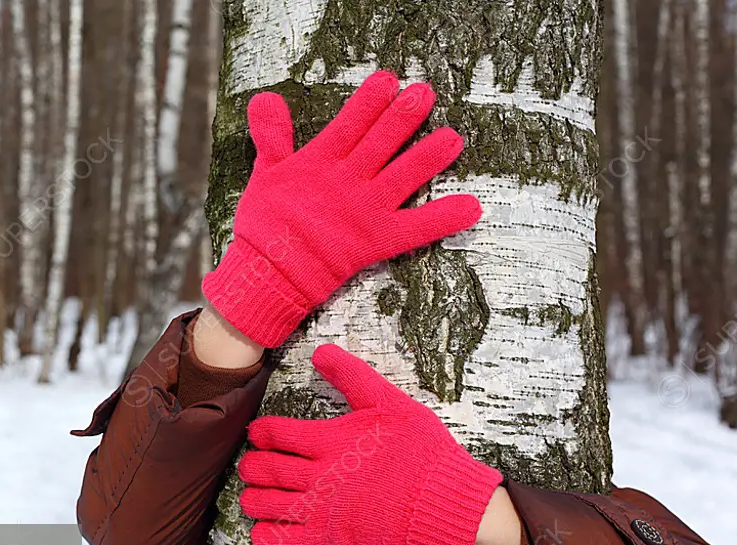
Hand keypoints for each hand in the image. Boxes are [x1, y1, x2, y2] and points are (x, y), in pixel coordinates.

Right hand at [202, 71, 482, 348]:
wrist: (268, 273)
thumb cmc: (265, 223)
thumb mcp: (265, 173)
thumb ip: (272, 136)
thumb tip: (265, 98)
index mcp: (319, 162)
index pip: (350, 123)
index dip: (369, 101)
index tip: (389, 79)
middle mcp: (347, 181)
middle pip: (381, 143)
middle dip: (404, 117)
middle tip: (426, 94)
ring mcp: (365, 210)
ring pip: (404, 176)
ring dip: (429, 157)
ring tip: (454, 138)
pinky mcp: (376, 240)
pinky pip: (416, 228)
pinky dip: (443, 219)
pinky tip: (472, 208)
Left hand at [238, 345, 502, 544]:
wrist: (445, 499)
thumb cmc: (421, 449)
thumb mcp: (390, 402)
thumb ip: (352, 376)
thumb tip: (320, 351)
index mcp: (330, 441)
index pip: (278, 434)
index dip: (261, 432)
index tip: (256, 432)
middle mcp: (319, 475)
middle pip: (267, 470)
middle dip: (252, 466)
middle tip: (249, 464)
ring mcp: (324, 509)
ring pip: (270, 505)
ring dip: (253, 499)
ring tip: (250, 494)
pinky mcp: (333, 538)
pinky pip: (288, 542)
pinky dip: (268, 537)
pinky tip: (262, 532)